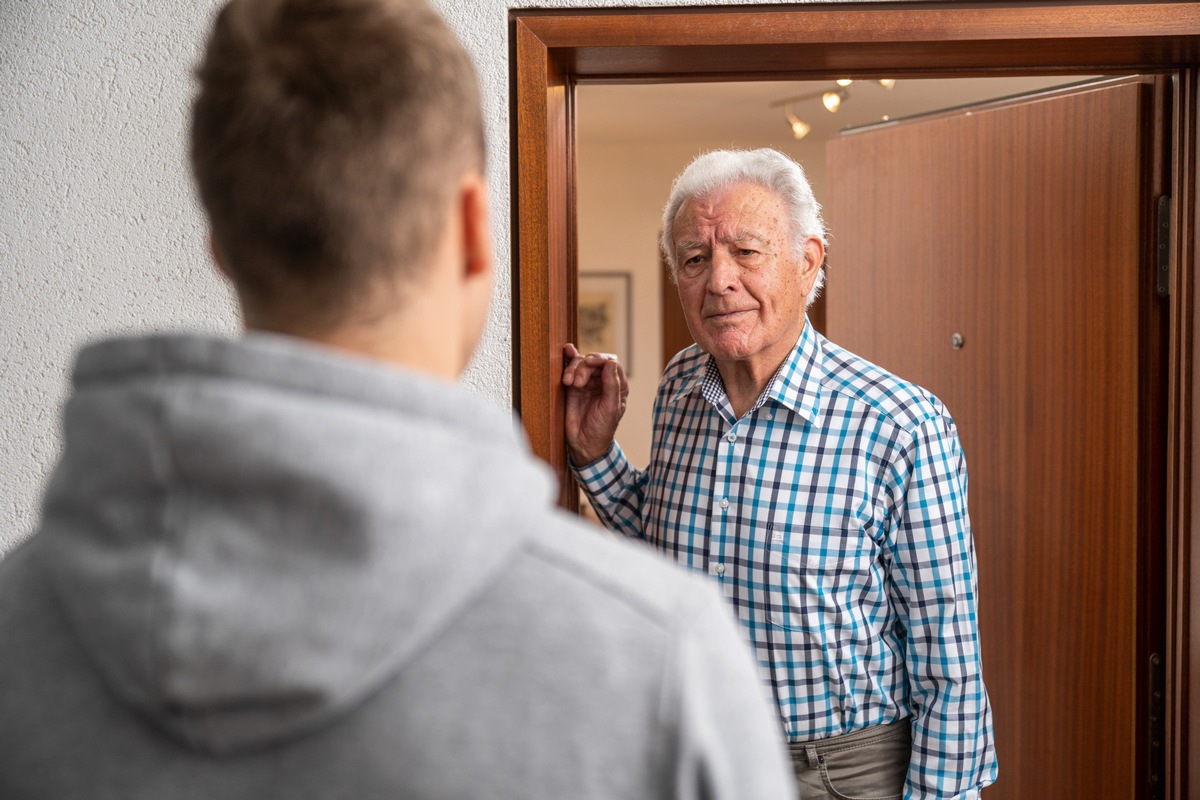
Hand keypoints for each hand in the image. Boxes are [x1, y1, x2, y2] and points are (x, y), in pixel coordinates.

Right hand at [562, 343, 628, 464]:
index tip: (591, 363)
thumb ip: (612, 385)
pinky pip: (571, 369)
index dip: (601, 360)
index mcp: (617, 385)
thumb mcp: (611, 408)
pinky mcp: (573, 386)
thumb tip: (611, 363)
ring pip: (581, 363)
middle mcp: (603, 381)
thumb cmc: (602, 429)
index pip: (611, 363)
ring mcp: (587, 383)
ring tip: (568, 382)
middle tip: (578, 382)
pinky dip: (568, 360)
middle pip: (594, 361)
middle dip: (584, 367)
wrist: (583, 444)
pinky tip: (567, 351)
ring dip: (573, 368)